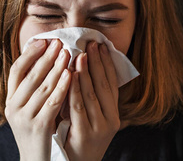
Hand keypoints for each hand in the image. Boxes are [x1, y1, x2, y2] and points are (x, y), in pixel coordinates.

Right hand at [5, 39, 71, 160]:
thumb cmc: (36, 130)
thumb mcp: (28, 107)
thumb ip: (32, 87)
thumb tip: (41, 56)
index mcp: (10, 99)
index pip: (16, 70)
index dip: (29, 54)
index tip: (43, 41)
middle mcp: (13, 107)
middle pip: (31, 76)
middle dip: (46, 57)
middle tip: (59, 42)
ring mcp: (25, 117)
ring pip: (43, 87)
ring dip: (56, 68)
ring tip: (68, 53)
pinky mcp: (39, 126)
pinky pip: (52, 102)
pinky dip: (62, 87)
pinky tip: (71, 75)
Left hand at [65, 42, 119, 160]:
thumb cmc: (78, 138)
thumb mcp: (90, 117)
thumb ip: (90, 97)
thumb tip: (82, 68)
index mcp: (113, 114)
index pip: (112, 83)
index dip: (106, 64)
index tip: (100, 46)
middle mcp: (110, 120)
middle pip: (104, 86)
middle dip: (97, 63)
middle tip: (90, 44)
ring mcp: (99, 128)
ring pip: (92, 95)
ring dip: (86, 73)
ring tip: (80, 55)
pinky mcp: (85, 134)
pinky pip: (78, 108)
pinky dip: (74, 90)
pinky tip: (69, 76)